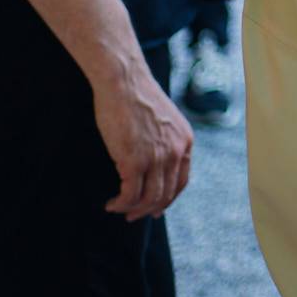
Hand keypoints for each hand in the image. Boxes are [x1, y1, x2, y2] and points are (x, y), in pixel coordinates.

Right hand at [94, 61, 193, 219]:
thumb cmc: (137, 96)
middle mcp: (176, 152)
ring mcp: (157, 157)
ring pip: (148, 198)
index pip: (181, 181)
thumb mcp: (162, 120)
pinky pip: (129, 194)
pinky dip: (120, 204)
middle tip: (133, 216)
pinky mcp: (134, 160)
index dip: (168, 198)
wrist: (124, 80)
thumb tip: (154, 161)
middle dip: (149, 209)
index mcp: (185, 141)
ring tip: (119, 209)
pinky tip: (111, 203)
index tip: (156, 208)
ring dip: (133, 209)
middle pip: (166, 194)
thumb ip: (164, 140)